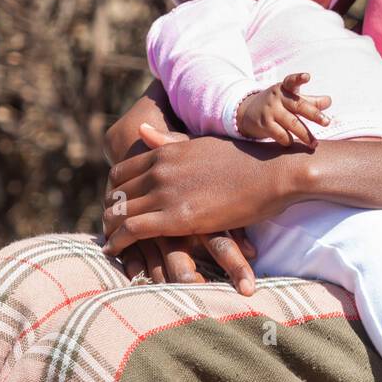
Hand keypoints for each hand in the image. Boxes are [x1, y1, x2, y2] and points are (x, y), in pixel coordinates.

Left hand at [107, 123, 259, 295]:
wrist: (272, 173)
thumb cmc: (244, 160)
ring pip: (118, 212)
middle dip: (109, 210)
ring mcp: (166, 193)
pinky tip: (115, 251)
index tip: (116, 203)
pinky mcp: (175, 218)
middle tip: (110, 227)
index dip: (113, 190)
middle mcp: (159, 170)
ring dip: (110, 229)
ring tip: (110, 242)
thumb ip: (169, 141)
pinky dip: (118, 242)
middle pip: (115, 193)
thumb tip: (141, 130)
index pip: (120, 172)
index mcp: (165, 151)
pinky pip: (131, 231)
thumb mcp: (201, 144)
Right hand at [236, 72, 331, 147]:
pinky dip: (288, 140)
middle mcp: (277, 97)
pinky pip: (280, 134)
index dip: (299, 78)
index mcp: (285, 88)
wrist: (247, 112)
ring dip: (305, 135)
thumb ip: (310, 101)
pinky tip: (291, 142)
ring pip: (292, 123)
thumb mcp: (292, 99)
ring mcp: (270, 111)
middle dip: (314, 114)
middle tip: (327, 122)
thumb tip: (328, 101)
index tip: (307, 76)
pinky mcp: (264, 124)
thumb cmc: (277, 104)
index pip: (292, 81)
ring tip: (314, 144)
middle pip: (298, 105)